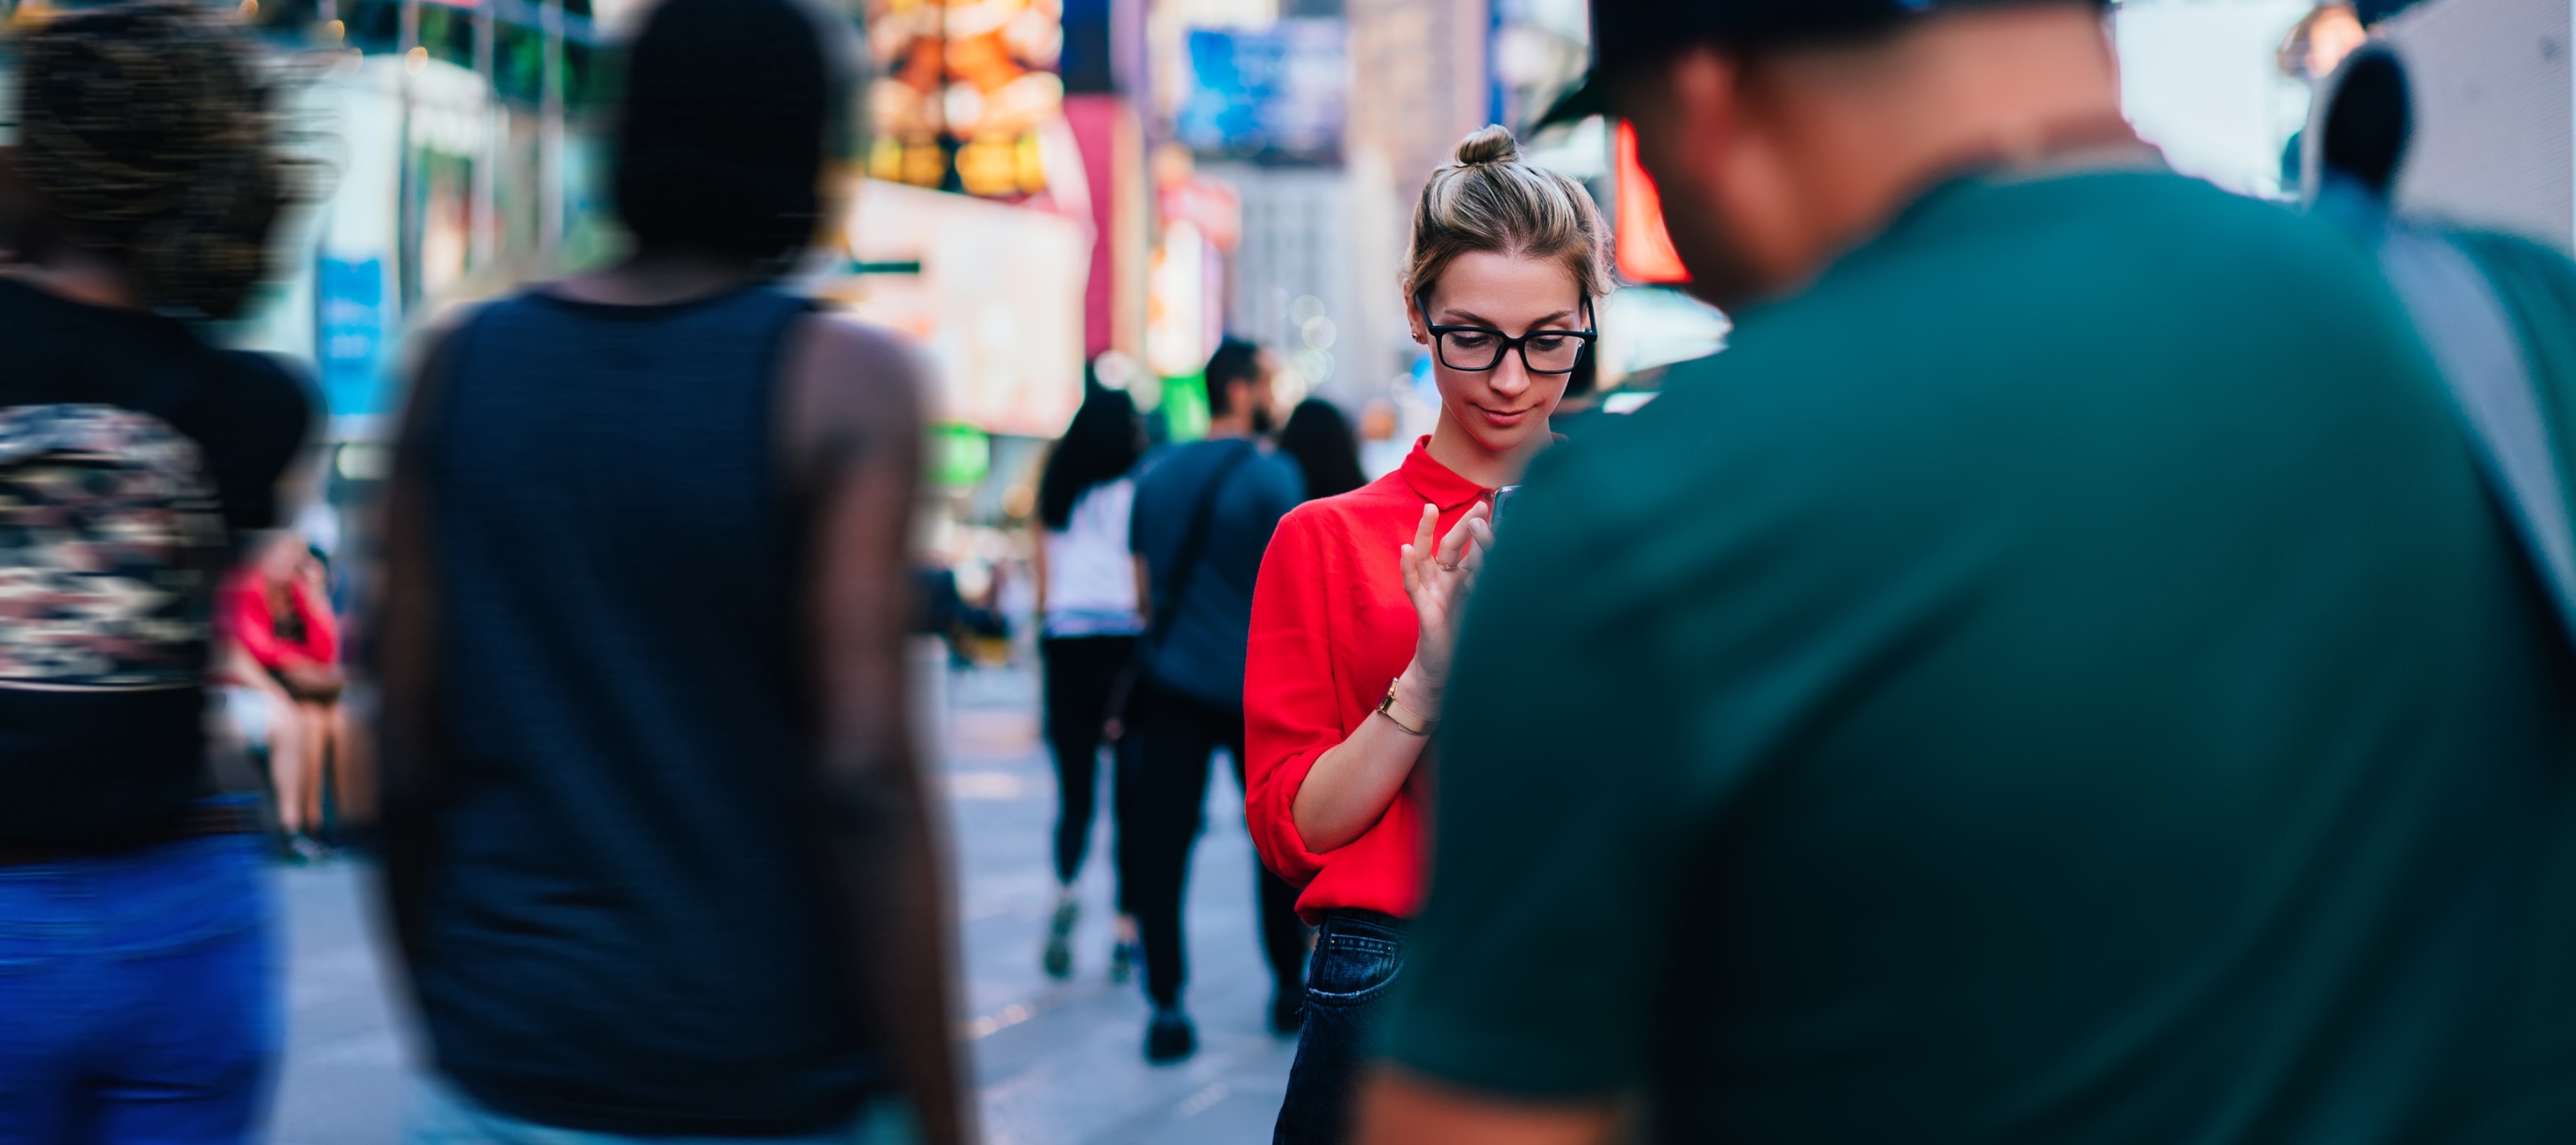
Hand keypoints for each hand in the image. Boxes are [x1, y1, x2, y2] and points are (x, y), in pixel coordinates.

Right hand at [1398, 502, 1491, 704]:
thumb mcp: (1484, 608)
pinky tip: (1406, 550)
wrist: (1446, 671)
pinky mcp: (1423, 608)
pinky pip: (1412, 584)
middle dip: (1465, 524)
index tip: (1501, 512)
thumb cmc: (1465, 640)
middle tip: (1480, 506)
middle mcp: (1445, 580)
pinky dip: (1408, 567)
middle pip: (1452, 545)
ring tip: (1428, 510)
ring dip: (1425, 532)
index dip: (1484, 532)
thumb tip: (1521, 568)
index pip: (1473, 548)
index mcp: (1461, 578)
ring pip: (1425, 556)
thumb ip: (1492, 587)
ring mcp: (1431, 591)